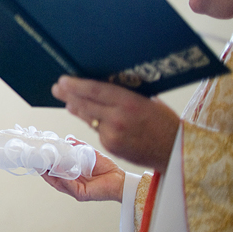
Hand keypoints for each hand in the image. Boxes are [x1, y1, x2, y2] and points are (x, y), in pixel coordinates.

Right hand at [41, 149, 124, 201]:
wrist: (121, 179)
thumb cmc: (107, 169)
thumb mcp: (89, 154)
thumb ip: (78, 147)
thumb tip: (67, 139)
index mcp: (71, 175)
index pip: (53, 170)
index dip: (44, 163)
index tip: (37, 154)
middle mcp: (70, 184)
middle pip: (52, 177)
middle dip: (42, 168)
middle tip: (34, 158)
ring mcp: (74, 190)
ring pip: (57, 183)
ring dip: (49, 174)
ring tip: (42, 164)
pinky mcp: (81, 194)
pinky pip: (69, 186)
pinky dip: (62, 178)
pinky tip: (58, 170)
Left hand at [51, 76, 179, 172]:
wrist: (175, 152)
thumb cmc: (165, 122)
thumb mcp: (149, 101)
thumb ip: (127, 94)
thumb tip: (105, 84)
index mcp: (130, 102)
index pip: (96, 90)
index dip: (77, 85)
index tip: (63, 80)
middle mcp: (118, 119)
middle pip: (86, 104)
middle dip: (69, 95)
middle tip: (56, 88)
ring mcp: (113, 135)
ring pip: (89, 118)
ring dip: (77, 109)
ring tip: (68, 101)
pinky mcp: (111, 147)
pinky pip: (98, 130)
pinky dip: (94, 123)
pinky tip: (89, 116)